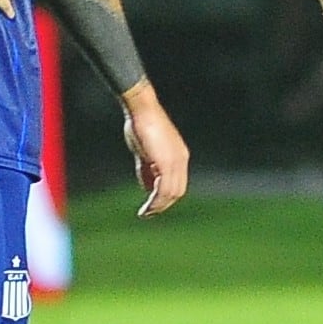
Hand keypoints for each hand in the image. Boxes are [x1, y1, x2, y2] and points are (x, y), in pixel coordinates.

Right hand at [119, 84, 190, 216]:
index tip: (154, 206)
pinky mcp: (166, 162)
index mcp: (179, 156)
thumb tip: (147, 187)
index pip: (178, 183)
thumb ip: (147, 170)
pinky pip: (163, 189)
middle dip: (163, 204)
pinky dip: (155, 201)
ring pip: (171, 192)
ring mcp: (175, 161)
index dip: (166, 197)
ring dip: (158, 206)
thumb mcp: (145, 153)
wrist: (142, 110)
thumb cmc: (141, 126)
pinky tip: (147, 207)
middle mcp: (181, 160)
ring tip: (146, 213)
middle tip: (148, 213)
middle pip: (177, 191)